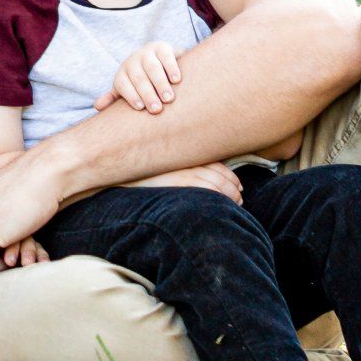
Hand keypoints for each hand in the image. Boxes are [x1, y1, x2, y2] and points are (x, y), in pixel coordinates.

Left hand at [112, 41, 181, 113]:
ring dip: (160, 84)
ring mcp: (147, 53)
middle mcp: (132, 61)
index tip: (140, 108)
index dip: (130, 95)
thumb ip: (113, 98)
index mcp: (122, 73)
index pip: (122, 84)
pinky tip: (176, 80)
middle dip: (147, 94)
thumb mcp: (126, 88)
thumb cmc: (139, 82)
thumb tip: (96, 106)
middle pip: (138, 78)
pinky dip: (171, 68)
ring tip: (168, 98)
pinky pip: (166, 57)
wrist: (158, 59)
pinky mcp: (162, 47)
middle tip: (157, 109)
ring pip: (152, 68)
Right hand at [125, 162, 242, 203]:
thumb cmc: (138, 174)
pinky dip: (221, 195)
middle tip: (241, 196)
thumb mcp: (159, 167)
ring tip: (238, 202)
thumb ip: (177, 169)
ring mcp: (184, 169)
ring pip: (218, 181)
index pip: (215, 164)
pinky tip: (226, 204)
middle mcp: (187, 160)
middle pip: (220, 172)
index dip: (230, 175)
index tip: (238, 185)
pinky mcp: (180, 180)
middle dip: (234, 185)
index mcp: (185, 155)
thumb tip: (192, 181)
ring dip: (232, 193)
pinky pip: (208, 187)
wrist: (119, 174)